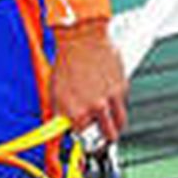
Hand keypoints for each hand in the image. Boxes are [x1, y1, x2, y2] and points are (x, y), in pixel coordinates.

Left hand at [50, 19, 128, 145]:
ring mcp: (111, 99)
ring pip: (119, 124)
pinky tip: (109, 97)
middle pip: (108, 136)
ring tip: (109, 125)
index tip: (82, 136)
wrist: (82, 38)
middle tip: (101, 136)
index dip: (82, 136)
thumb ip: (61, 112)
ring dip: (114, 126)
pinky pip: (122, 104)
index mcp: (76, 111)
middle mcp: (95, 108)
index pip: (83, 137)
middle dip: (103, 139)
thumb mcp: (55, 90)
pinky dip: (117, 104)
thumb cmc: (66, 60)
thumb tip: (60, 125)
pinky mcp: (122, 88)